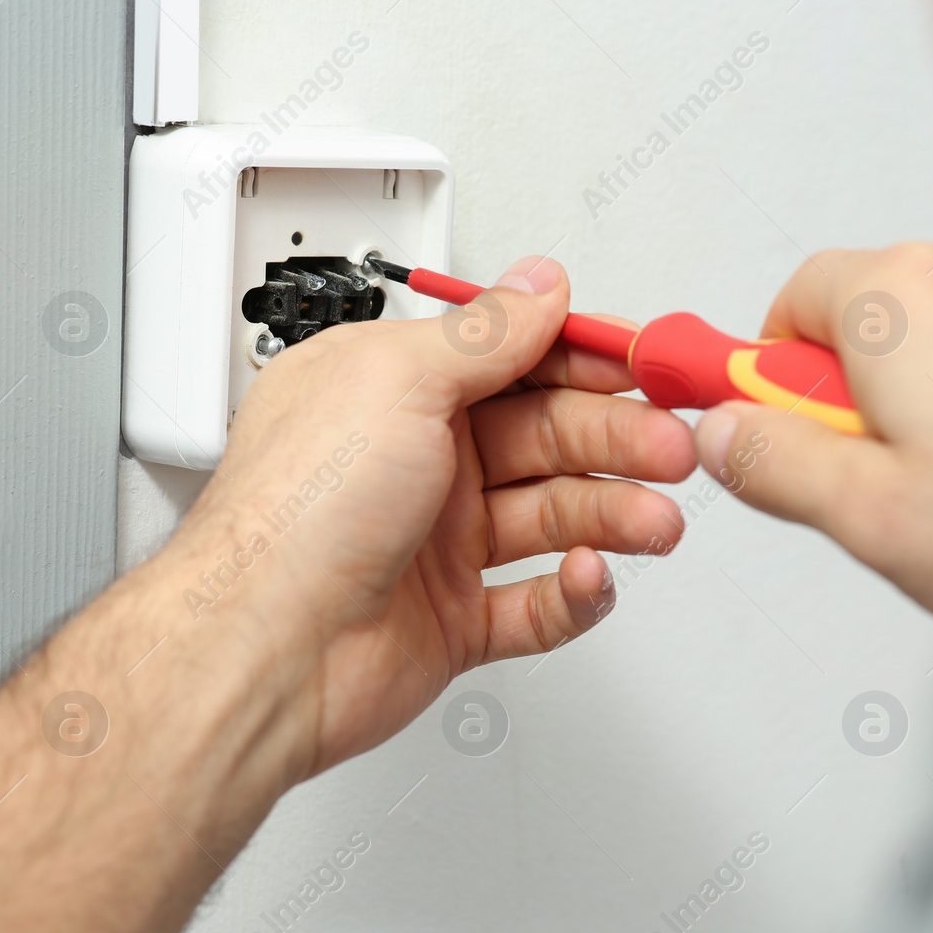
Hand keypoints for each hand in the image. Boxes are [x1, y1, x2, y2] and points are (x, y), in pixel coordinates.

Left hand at [164, 256, 695, 775]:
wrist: (260, 649)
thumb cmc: (296, 514)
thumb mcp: (396, 382)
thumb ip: (485, 334)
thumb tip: (538, 284)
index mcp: (391, 391)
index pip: (511, 359)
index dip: (585, 360)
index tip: (649, 367)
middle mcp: (413, 461)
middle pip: (543, 436)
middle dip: (614, 439)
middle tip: (672, 448)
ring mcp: (433, 543)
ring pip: (549, 518)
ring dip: (609, 515)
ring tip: (654, 522)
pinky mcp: (449, 621)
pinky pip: (534, 604)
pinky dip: (572, 593)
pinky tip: (589, 576)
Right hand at [692, 244, 932, 622]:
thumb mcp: (867, 514)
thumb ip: (775, 463)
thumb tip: (725, 438)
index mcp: (902, 298)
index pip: (794, 300)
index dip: (767, 370)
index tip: (754, 417)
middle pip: (861, 319)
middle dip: (844, 393)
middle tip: (869, 472)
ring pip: (927, 343)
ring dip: (915, 403)